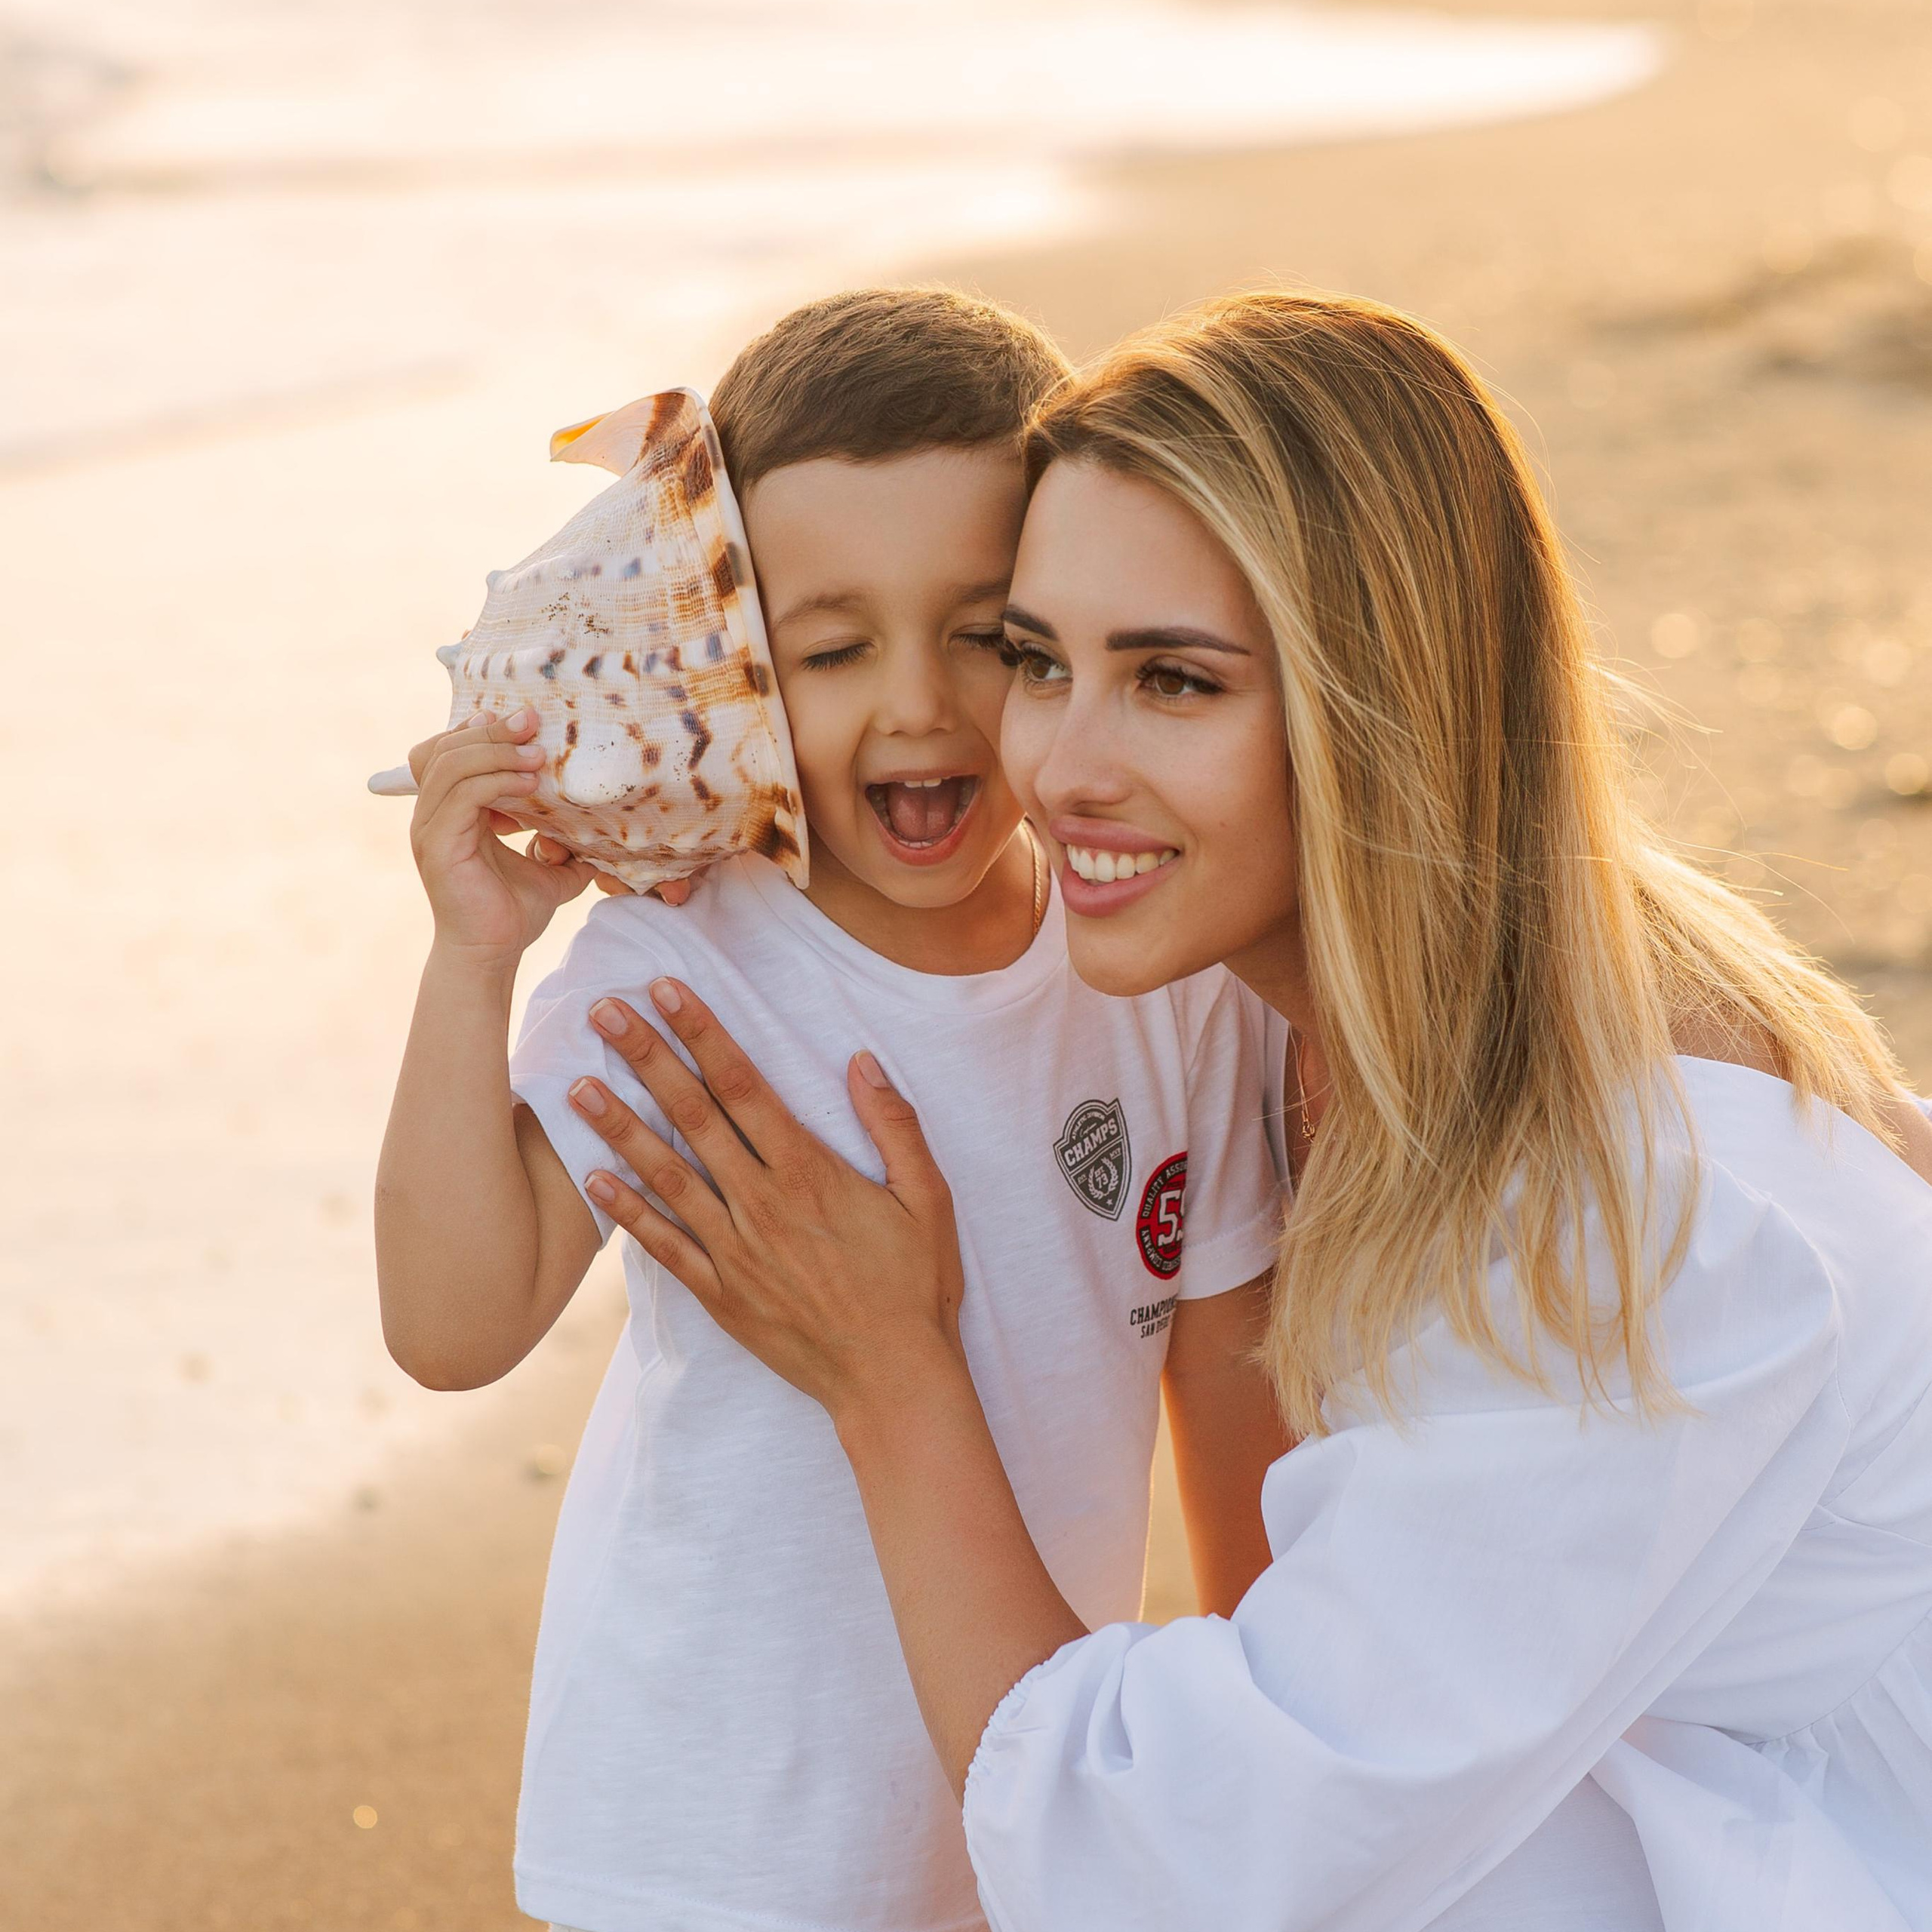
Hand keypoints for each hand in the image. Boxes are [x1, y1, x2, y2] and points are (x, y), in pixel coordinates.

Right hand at [406, 721, 695, 911]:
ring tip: (537, 755)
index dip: (484, 730)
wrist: (493, 955)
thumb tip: (601, 829)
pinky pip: (462, 795)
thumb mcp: (548, 868)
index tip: (527, 722)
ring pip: (452, 764)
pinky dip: (496, 782)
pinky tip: (529, 785)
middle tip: (532, 722)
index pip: (451, 750)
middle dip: (492, 730)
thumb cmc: (512, 913)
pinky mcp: (436, 844)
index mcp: (450, 810)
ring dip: (497, 752)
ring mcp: (429, 827)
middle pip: (448, 748)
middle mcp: (432, 813)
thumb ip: (564, 843)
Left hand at [564, 980, 965, 1416]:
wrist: (892, 1380)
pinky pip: (663, 1248)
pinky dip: (626, 1214)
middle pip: (694, 1117)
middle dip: (647, 1059)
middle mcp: (762, 1205)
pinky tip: (591, 1180)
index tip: (668, 991)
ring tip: (577, 1086)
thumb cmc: (917, 1286)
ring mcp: (735, 1251)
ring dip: (619, 1127)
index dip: (703, 1033)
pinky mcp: (721, 1294)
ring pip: (666, 1176)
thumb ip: (895, 1126)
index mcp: (810, 1173)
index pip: (744, 1086)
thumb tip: (861, 1060)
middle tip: (603, 1013)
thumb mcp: (929, 1199)